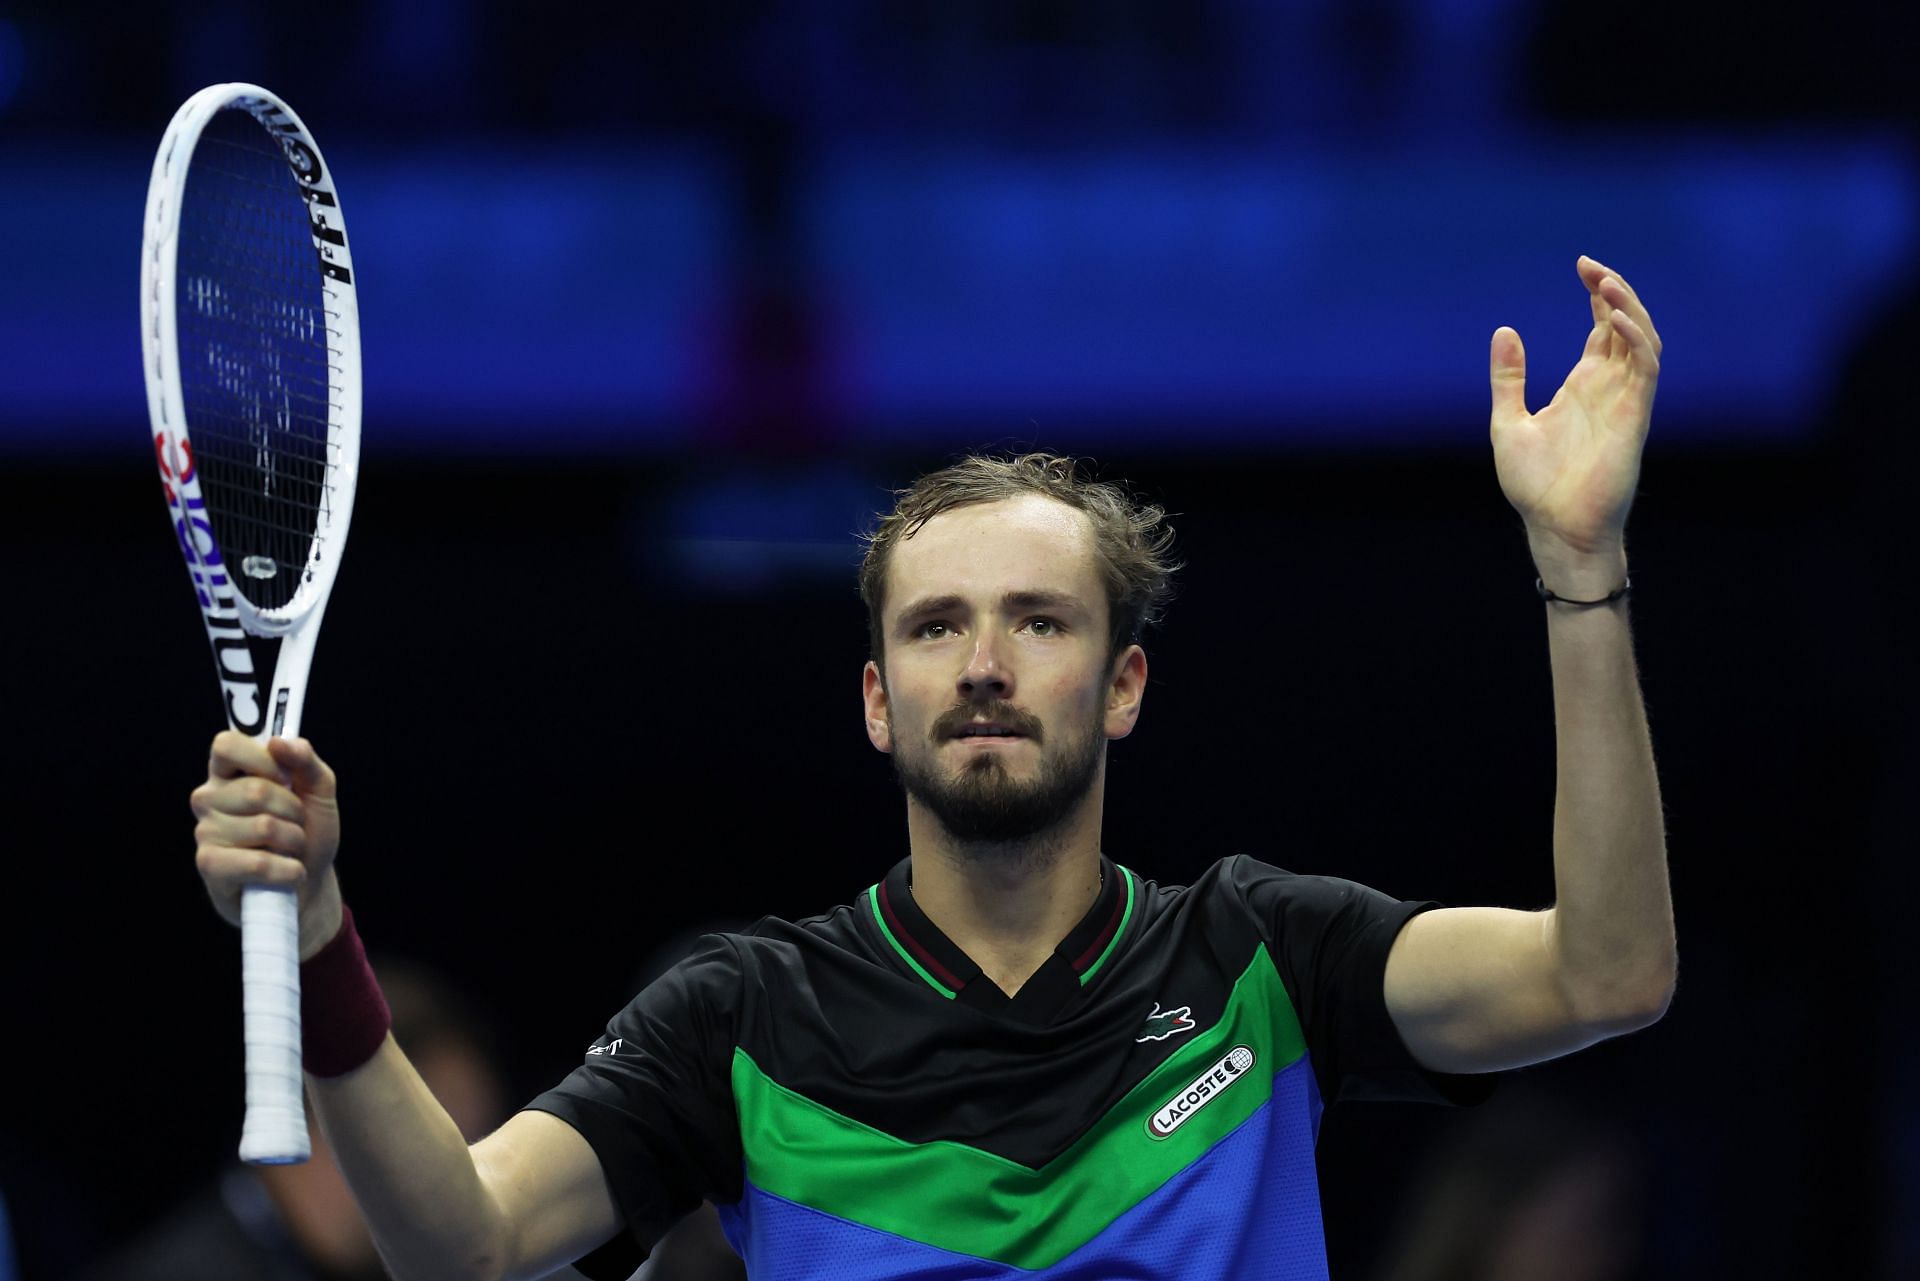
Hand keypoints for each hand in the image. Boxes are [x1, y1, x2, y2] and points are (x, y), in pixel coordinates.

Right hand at [192, 731, 343, 959]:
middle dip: (293, 810)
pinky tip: (287, 872)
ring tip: (289, 849)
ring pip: (263, 827)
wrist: (309, 883)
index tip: (285, 777)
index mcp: (230, 773)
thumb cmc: (308, 831)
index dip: (262, 758)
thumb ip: (305, 760)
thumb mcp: (318, 790)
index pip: (226, 744)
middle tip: (295, 823)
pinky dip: (287, 870)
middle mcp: (210, 798)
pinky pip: (257, 863)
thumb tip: (281, 742)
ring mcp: (205, 832)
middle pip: (255, 789)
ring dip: (294, 841)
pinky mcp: (209, 865)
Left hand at [1490, 257, 1661, 578]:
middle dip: (1614, 291)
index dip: (1599, 295)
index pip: (1603, 328)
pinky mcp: (1634, 417)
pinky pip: (1645, 369)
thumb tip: (1505, 330)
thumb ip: (1508, 378)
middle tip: (1591, 267)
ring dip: (1629, 309)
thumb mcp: (1508, 422)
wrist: (1555, 527)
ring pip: (1642, 340)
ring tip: (1606, 284)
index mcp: (1584, 386)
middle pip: (1626, 325)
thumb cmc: (1535, 485)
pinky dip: (1636, 340)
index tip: (1582, 267)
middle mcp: (1609, 387)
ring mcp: (1625, 400)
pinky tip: (1616, 321)